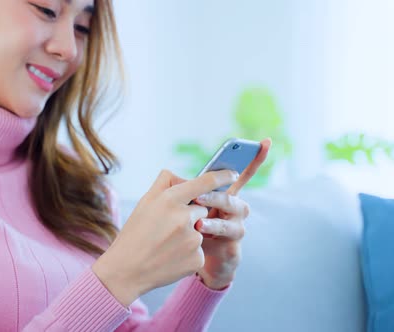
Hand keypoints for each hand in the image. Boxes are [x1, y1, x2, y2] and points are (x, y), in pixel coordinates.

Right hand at [92, 169, 238, 306]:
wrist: (126, 270)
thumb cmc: (134, 233)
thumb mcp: (144, 202)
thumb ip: (165, 184)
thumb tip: (185, 177)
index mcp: (170, 199)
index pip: (205, 182)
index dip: (222, 176)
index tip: (232, 175)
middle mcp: (184, 217)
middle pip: (202, 209)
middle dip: (191, 215)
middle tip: (168, 228)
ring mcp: (192, 239)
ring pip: (201, 231)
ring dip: (189, 236)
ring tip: (166, 245)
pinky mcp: (197, 258)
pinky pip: (200, 250)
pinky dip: (188, 254)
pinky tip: (171, 257)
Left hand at [194, 138, 271, 289]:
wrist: (188, 263)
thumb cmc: (185, 230)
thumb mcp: (180, 207)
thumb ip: (180, 190)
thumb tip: (172, 175)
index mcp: (222, 195)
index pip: (240, 173)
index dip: (254, 158)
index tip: (266, 141)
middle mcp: (233, 208)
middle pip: (233, 194)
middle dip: (217, 193)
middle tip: (198, 196)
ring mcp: (236, 226)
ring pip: (235, 212)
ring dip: (216, 214)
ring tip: (199, 222)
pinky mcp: (233, 245)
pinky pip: (229, 235)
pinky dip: (214, 232)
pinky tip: (201, 232)